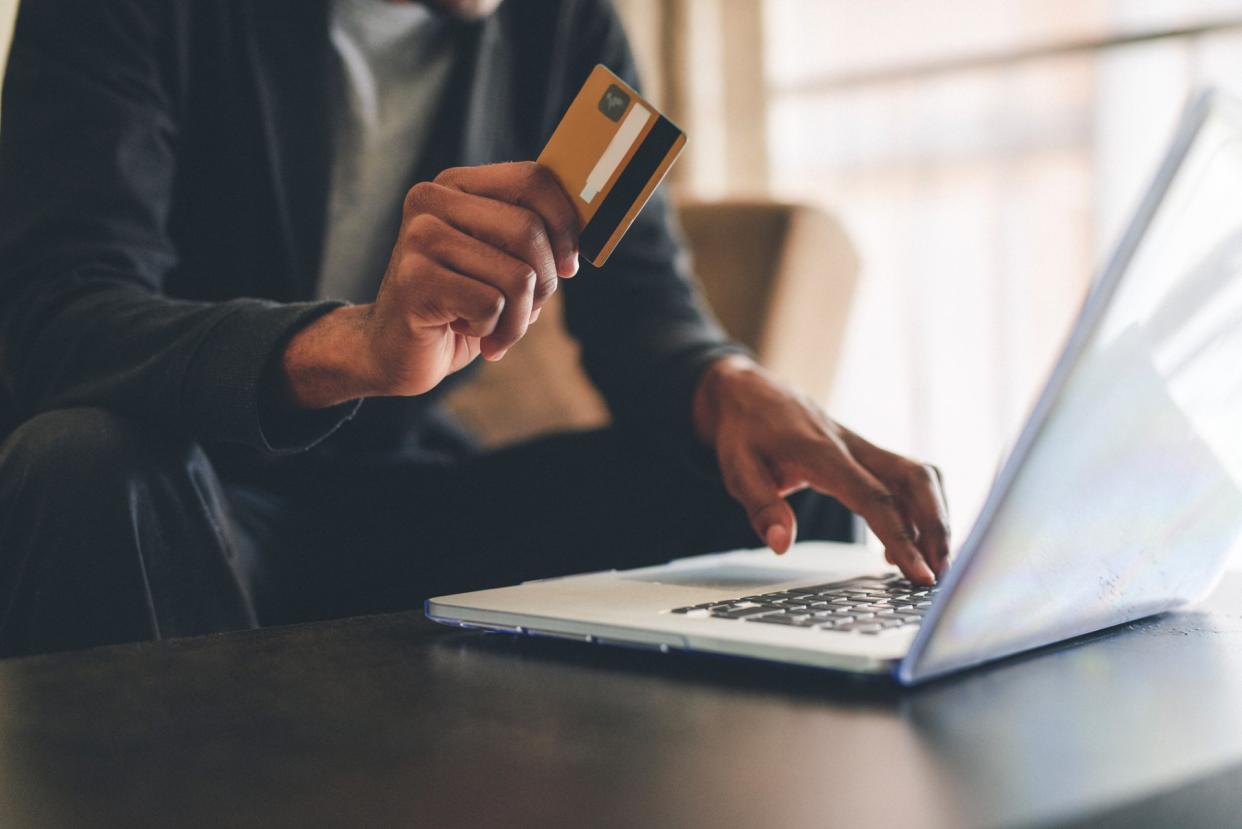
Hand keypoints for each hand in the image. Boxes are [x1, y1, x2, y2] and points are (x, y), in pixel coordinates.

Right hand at [281, 162, 579, 406]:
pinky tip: (463, 330)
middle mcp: (432, 200)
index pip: (534, 179)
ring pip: (517, 276)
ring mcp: (418, 237)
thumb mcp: (502, 264)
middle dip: (545, 284)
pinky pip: (490, 306)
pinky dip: (492, 331)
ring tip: (495, 330)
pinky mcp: (414, 279)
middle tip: (527, 310)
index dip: (566, 226)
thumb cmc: (459, 306)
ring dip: (519, 319)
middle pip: (529, 230)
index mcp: (457, 185)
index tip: (568, 266)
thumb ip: (535, 241)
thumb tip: (588, 235)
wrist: (394, 351)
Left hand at [693, 356, 949, 584]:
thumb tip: (781, 545)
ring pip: (917, 475)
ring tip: (933, 565)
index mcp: (822, 453)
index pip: (873, 497)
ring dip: (935, 518)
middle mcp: (852, 446)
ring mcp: (862, 447)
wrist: (747, 391)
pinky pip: (905, 478)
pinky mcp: (865, 453)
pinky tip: (903, 545)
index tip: (919, 573)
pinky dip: (917, 510)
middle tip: (940, 574)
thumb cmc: (742, 431)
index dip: (901, 536)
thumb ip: (760, 506)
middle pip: (914, 480)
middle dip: (936, 527)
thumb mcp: (736, 468)